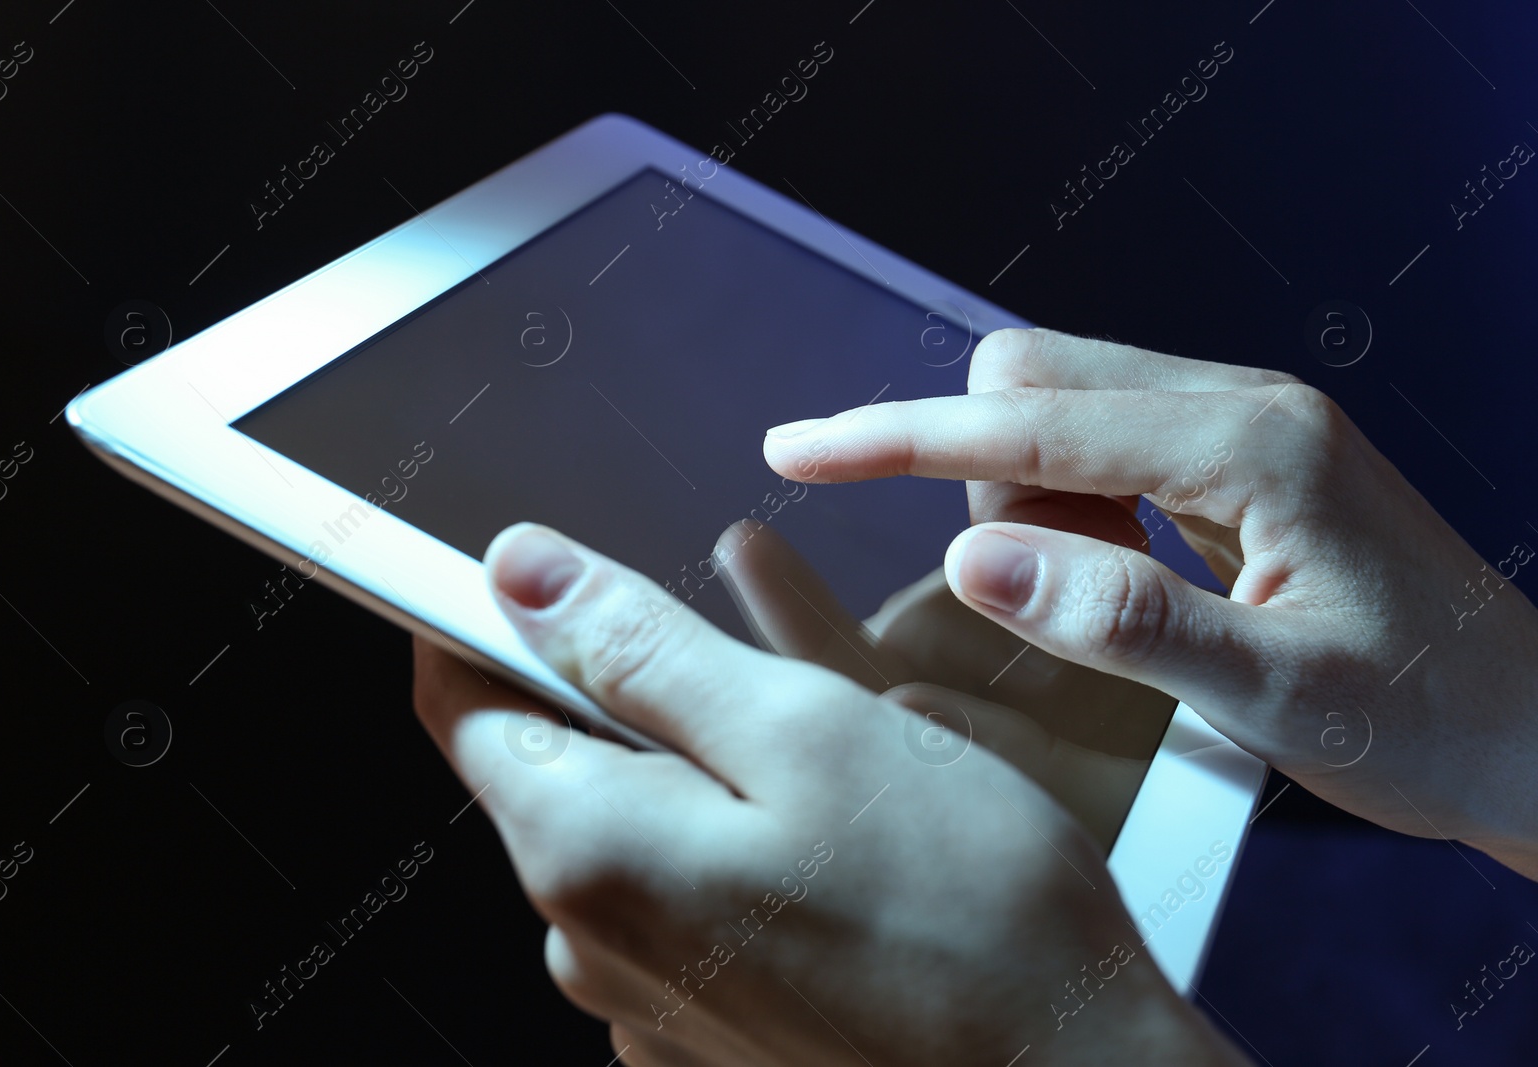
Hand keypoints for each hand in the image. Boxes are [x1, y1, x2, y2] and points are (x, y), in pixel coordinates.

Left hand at [413, 523, 1244, 1065]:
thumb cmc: (965, 910)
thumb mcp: (805, 728)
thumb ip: (642, 650)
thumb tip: (522, 574)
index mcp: (589, 848)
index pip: (463, 699)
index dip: (488, 615)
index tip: (541, 570)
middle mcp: (586, 940)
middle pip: (553, 765)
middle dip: (631, 697)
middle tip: (762, 678)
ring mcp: (640, 1001)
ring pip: (629, 831)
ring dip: (696, 778)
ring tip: (827, 784)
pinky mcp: (698, 1033)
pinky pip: (677, 905)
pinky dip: (727, 854)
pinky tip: (827, 867)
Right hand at [762, 326, 1537, 877]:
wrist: (1528, 733)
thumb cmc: (1425, 724)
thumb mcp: (1277, 696)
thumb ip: (1122, 624)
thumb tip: (976, 563)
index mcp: (1251, 446)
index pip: (1030, 425)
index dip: (899, 439)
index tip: (798, 450)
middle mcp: (1240, 406)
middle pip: (1031, 381)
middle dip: (982, 482)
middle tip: (1044, 598)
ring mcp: (1238, 424)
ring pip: (1054, 411)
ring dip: (1029, 505)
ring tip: (1111, 605)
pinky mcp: (1232, 456)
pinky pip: (1098, 448)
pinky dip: (1070, 513)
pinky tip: (1125, 580)